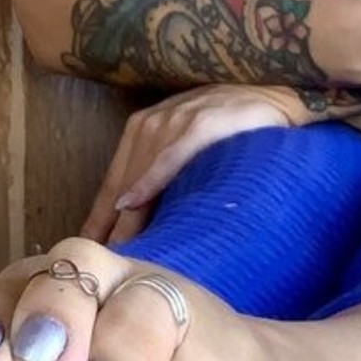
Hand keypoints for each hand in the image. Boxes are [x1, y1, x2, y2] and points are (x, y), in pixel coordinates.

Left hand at [80, 82, 299, 245]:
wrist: (276, 93)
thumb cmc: (233, 126)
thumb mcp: (188, 149)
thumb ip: (163, 178)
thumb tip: (139, 225)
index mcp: (141, 131)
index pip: (111, 186)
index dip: (97, 223)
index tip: (84, 257)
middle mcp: (150, 125)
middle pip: (118, 186)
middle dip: (105, 229)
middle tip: (94, 267)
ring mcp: (175, 122)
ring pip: (137, 177)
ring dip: (123, 217)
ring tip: (112, 253)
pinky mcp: (202, 123)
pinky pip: (169, 157)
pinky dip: (150, 180)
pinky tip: (133, 202)